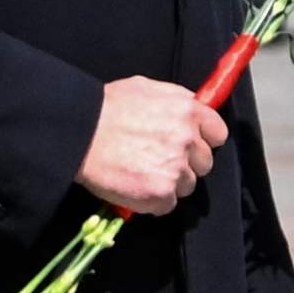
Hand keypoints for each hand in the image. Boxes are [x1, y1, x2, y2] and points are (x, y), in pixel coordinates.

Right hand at [79, 78, 223, 215]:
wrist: (76, 133)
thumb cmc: (104, 107)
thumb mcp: (144, 88)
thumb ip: (174, 99)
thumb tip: (190, 108)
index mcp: (189, 111)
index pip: (217, 134)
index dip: (202, 140)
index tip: (187, 144)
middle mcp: (189, 139)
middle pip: (203, 163)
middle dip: (185, 163)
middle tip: (156, 160)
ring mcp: (177, 168)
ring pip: (186, 185)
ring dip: (168, 183)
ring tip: (140, 174)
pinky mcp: (161, 193)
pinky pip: (167, 205)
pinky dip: (152, 201)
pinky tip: (134, 187)